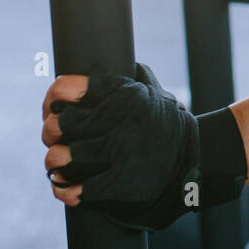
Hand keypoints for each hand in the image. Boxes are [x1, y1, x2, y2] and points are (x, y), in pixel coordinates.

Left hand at [40, 62, 248, 231]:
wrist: (197, 160)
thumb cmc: (165, 123)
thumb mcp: (154, 90)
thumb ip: (127, 76)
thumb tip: (98, 59)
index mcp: (125, 93)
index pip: (69, 87)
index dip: (55, 95)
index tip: (55, 103)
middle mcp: (122, 121)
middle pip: (60, 123)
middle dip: (50, 130)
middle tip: (52, 134)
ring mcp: (120, 153)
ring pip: (62, 156)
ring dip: (54, 160)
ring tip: (57, 160)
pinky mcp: (120, 183)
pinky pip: (77, 189)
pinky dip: (65, 189)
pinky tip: (65, 186)